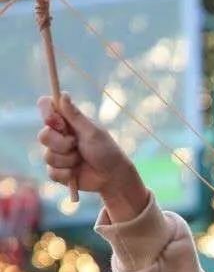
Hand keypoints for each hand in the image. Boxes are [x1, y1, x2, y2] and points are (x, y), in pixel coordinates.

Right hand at [37, 93, 148, 218]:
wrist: (112, 177)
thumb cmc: (106, 151)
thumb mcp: (92, 132)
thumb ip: (75, 116)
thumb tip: (63, 94)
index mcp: (67, 120)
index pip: (46, 106)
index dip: (47, 113)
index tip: (60, 124)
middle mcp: (60, 135)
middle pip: (43, 136)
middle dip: (60, 144)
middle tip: (76, 145)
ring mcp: (58, 153)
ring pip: (47, 156)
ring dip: (67, 160)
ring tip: (81, 160)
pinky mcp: (58, 171)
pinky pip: (51, 172)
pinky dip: (65, 174)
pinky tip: (76, 173)